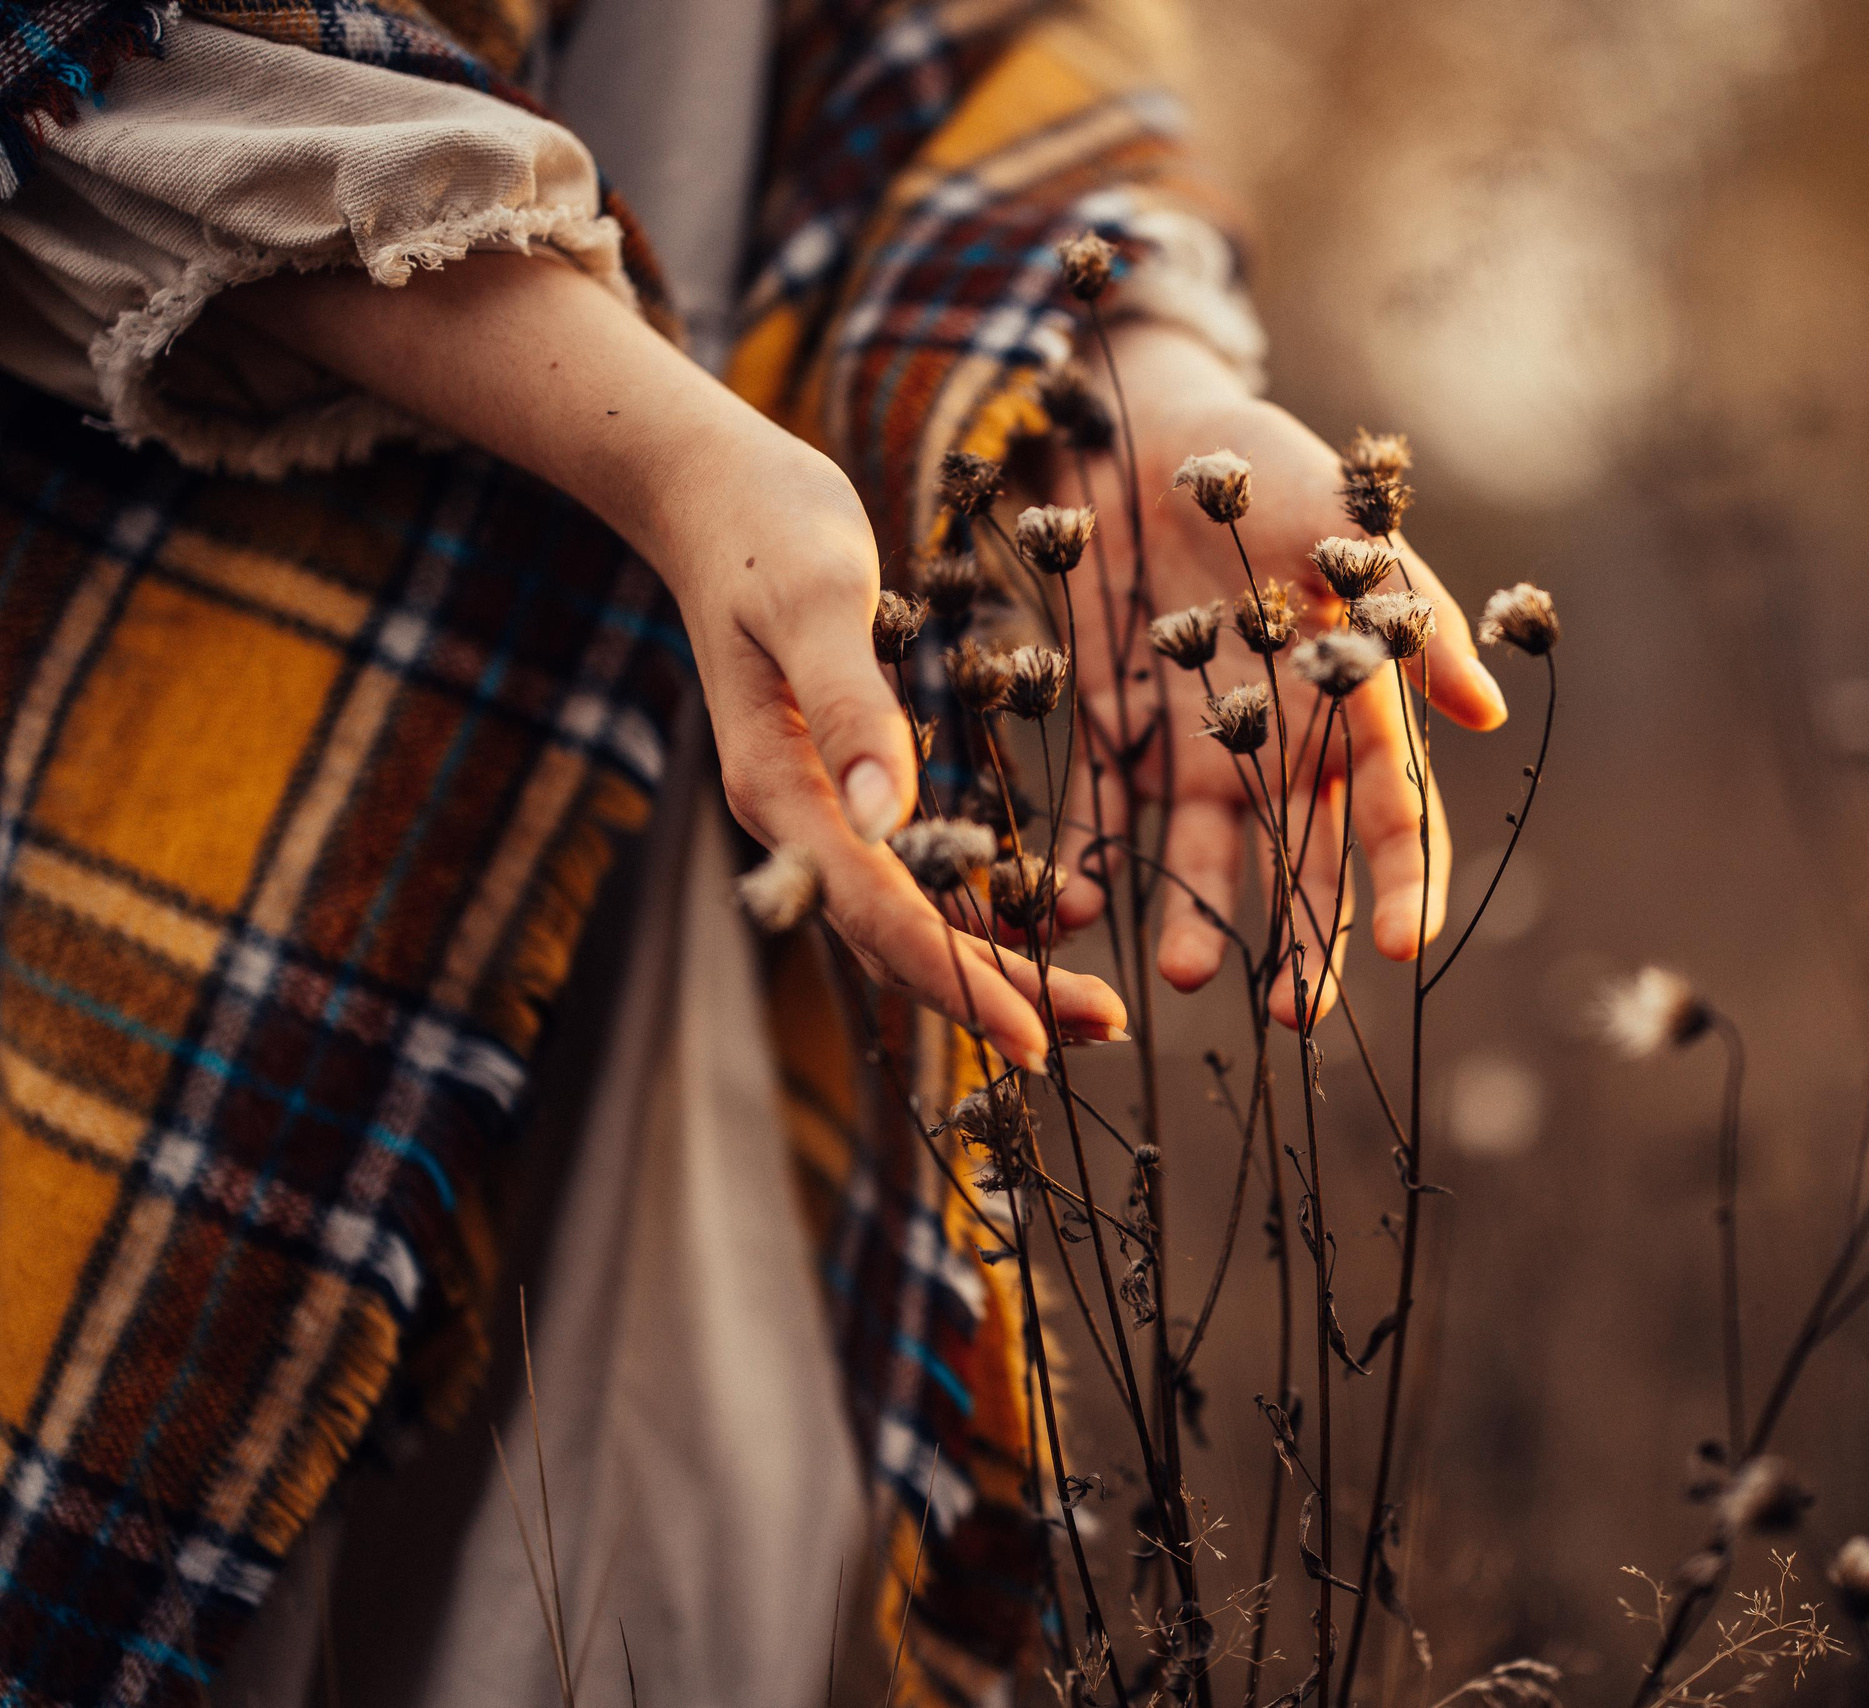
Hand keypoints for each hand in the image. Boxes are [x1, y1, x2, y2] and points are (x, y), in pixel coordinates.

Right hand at [647, 425, 1123, 1069]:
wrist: (710, 489)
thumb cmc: (765, 526)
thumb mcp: (819, 598)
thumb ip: (851, 704)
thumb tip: (888, 818)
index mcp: (780, 788)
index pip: (879, 912)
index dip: (959, 981)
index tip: (1037, 1038)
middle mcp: (794, 817)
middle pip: (896, 939)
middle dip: (995, 995)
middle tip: (1103, 1031)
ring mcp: (815, 805)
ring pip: (905, 916)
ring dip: (991, 966)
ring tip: (1084, 1006)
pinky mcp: (841, 783)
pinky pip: (909, 873)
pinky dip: (972, 908)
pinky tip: (1034, 926)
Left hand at [1053, 324, 1507, 1025]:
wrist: (1144, 424)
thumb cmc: (1268, 464)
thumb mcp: (1347, 525)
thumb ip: (1414, 613)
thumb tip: (1488, 713)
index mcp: (1348, 702)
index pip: (1392, 813)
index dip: (1402, 882)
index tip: (1403, 947)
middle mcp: (1276, 741)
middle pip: (1302, 859)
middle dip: (1304, 939)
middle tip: (1296, 1014)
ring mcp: (1192, 743)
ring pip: (1202, 852)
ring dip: (1194, 914)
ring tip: (1180, 972)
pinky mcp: (1112, 729)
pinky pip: (1099, 811)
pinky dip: (1082, 862)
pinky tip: (1065, 913)